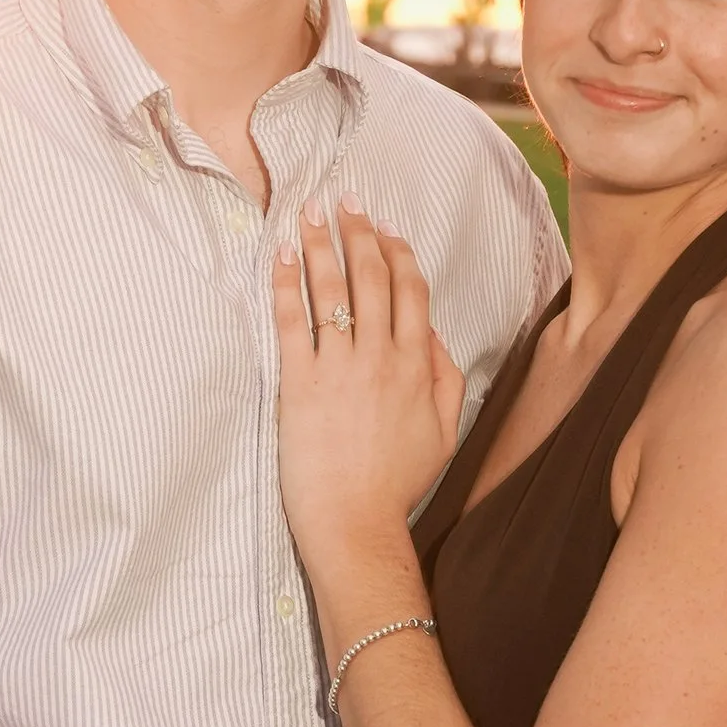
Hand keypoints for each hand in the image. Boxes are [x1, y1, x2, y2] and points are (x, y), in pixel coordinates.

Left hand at [271, 198, 465, 579]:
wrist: (356, 525)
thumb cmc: (398, 485)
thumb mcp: (443, 433)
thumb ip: (445, 379)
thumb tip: (435, 336)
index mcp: (417, 366)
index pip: (411, 292)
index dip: (397, 252)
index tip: (385, 227)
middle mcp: (380, 358)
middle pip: (372, 279)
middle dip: (359, 234)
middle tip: (345, 201)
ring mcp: (339, 368)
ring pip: (332, 291)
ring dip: (322, 245)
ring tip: (311, 212)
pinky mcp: (300, 384)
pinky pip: (291, 322)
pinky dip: (286, 284)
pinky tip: (281, 255)